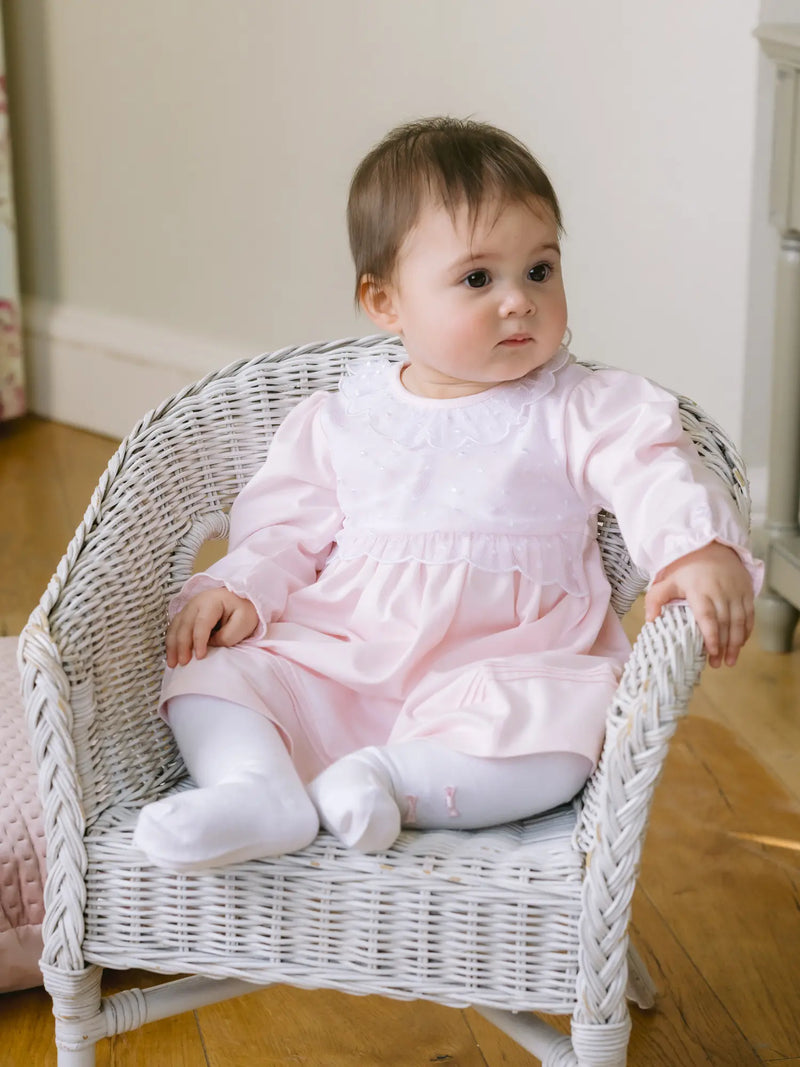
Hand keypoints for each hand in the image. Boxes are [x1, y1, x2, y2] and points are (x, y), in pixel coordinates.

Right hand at [165, 588, 258, 666]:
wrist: (238, 602)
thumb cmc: (242, 612)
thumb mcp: (244, 621)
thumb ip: (228, 635)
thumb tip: (210, 644)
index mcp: (213, 601)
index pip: (202, 622)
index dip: (199, 640)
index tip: (200, 656)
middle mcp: (196, 602)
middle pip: (185, 624)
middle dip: (182, 645)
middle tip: (184, 662)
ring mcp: (188, 608)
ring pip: (175, 627)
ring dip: (172, 646)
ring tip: (173, 663)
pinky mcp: (184, 616)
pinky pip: (173, 629)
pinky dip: (171, 643)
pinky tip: (171, 656)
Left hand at [645, 541, 753, 667]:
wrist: (711, 546)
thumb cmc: (686, 567)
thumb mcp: (667, 580)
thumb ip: (656, 599)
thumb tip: (650, 621)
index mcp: (700, 590)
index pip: (707, 616)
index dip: (711, 635)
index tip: (711, 652)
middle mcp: (720, 591)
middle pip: (725, 623)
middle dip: (723, 646)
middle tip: (717, 664)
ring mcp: (735, 591)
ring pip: (739, 621)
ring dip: (736, 643)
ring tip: (730, 661)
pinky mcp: (746, 591)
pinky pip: (749, 614)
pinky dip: (746, 631)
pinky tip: (740, 644)